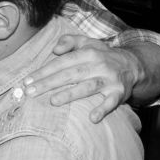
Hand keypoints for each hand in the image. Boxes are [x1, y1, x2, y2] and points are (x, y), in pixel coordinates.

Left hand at [23, 35, 137, 122]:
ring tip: (53, 101)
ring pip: (88, 87)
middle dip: (49, 83)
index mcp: (88, 53)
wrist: (132, 65)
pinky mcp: (119, 92)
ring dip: (71, 94)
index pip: (62, 62)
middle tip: (30, 92)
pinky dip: (103, 109)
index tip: (27, 81)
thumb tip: (55, 49)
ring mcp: (109, 80)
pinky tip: (92, 118)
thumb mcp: (87, 42)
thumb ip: (69, 41)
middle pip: (71, 74)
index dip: (44, 71)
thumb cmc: (101, 55)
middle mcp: (99, 65)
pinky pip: (111, 102)